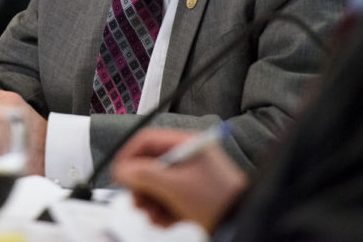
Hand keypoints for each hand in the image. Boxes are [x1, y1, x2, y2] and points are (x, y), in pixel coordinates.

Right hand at [112, 128, 247, 232]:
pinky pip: (166, 197)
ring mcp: (190, 176)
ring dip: (149, 201)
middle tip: (137, 201)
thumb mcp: (174, 186)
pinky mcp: (192, 194)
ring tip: (152, 215)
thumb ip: (144, 175)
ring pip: (155, 184)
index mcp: (186, 143)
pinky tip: (165, 220)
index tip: (119, 173)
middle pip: (149, 164)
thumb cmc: (217, 200)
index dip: (129, 156)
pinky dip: (161, 210)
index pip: (147, 140)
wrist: (243, 224)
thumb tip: (122, 171)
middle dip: (140, 186)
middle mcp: (187, 156)